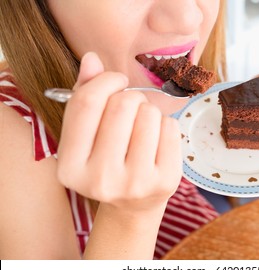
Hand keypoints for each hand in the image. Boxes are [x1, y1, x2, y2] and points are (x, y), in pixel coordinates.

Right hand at [56, 52, 181, 211]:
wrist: (133, 204)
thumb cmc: (107, 160)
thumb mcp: (86, 134)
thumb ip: (84, 94)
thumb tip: (92, 58)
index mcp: (69, 167)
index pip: (86, 103)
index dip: (105, 80)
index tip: (115, 80)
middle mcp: (99, 180)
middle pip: (122, 105)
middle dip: (130, 97)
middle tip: (131, 110)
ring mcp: (135, 183)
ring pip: (149, 113)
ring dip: (148, 111)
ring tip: (142, 128)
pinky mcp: (165, 181)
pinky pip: (171, 126)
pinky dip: (165, 124)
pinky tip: (157, 141)